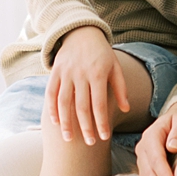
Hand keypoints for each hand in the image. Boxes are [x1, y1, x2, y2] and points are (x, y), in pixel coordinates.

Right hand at [48, 26, 130, 144]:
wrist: (82, 32)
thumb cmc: (102, 53)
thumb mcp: (115, 67)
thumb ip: (120, 88)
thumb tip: (125, 109)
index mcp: (97, 74)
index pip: (100, 104)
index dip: (102, 122)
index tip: (104, 137)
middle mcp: (81, 74)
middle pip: (82, 106)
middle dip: (86, 127)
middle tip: (90, 143)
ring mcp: (66, 73)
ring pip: (64, 102)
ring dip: (66, 122)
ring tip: (69, 139)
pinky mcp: (55, 72)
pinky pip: (51, 93)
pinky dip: (51, 108)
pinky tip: (55, 122)